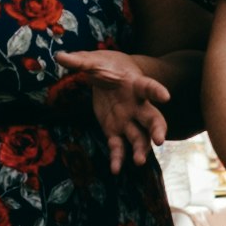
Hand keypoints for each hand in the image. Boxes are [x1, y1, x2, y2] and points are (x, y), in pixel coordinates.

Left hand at [50, 48, 175, 171]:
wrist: (107, 76)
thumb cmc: (105, 67)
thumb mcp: (93, 62)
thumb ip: (79, 62)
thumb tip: (59, 56)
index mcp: (135, 85)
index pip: (148, 87)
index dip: (157, 91)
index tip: (166, 96)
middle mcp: (137, 105)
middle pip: (152, 118)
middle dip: (157, 129)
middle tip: (159, 140)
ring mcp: (128, 120)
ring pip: (140, 137)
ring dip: (141, 149)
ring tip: (139, 162)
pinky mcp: (115, 131)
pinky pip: (119, 147)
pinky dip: (118, 158)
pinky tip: (115, 169)